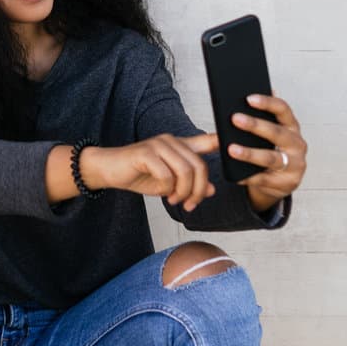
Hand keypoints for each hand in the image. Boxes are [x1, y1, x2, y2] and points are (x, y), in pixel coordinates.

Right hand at [86, 134, 218, 211]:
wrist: (109, 170)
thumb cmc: (139, 174)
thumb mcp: (169, 183)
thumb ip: (190, 184)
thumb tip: (212, 190)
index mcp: (179, 146)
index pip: (207, 140)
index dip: (223, 141)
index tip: (237, 145)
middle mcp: (172, 141)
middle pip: (199, 166)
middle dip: (198, 190)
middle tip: (190, 204)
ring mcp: (159, 145)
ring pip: (185, 171)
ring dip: (184, 192)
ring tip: (177, 201)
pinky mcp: (146, 153)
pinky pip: (167, 175)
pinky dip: (168, 189)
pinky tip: (164, 195)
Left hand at [227, 92, 307, 209]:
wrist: (280, 181)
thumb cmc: (270, 149)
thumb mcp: (267, 134)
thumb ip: (257, 120)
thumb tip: (232, 104)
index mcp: (292, 126)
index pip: (283, 109)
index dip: (267, 102)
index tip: (249, 98)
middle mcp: (297, 144)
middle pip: (276, 132)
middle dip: (255, 125)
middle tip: (235, 119)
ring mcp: (295, 164)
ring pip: (270, 158)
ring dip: (250, 153)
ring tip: (231, 149)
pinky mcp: (287, 183)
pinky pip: (263, 179)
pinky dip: (247, 177)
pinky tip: (234, 174)